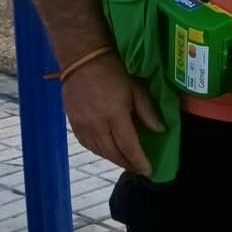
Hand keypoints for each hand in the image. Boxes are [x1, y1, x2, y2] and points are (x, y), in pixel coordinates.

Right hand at [62, 53, 160, 174]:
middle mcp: (97, 124)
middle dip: (127, 163)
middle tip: (138, 169)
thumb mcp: (136, 88)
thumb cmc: (114, 72)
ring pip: (99, 151)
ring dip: (113, 159)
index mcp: (115, 115)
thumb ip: (147, 111)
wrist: (82, 60)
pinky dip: (99, 151)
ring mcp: (82, 125)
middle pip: (113, 152)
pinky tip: (107, 152)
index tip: (148, 171)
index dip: (138, 160)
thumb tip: (159, 130)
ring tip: (126, 162)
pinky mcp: (72, 123)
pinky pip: (87, 144)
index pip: (128, 145)